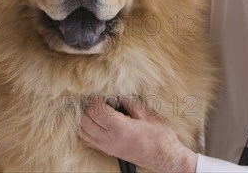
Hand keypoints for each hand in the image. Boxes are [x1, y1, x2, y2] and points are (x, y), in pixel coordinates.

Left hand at [79, 97, 197, 171]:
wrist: (164, 158)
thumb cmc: (160, 136)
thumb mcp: (148, 115)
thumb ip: (131, 102)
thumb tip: (118, 93)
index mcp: (120, 128)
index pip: (97, 110)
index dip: (95, 98)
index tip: (99, 90)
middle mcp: (110, 139)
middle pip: (85, 120)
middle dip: (88, 106)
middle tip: (96, 96)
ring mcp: (107, 147)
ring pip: (83, 131)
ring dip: (84, 117)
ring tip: (94, 107)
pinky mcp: (108, 151)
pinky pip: (87, 140)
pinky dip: (85, 129)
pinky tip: (94, 121)